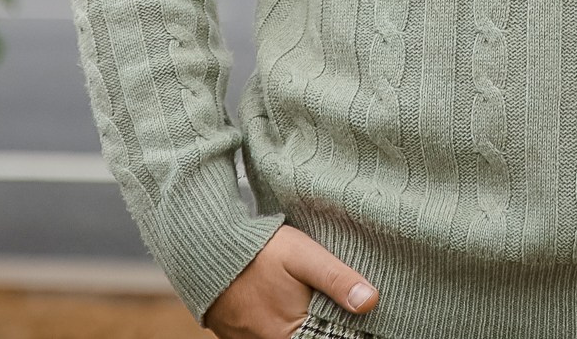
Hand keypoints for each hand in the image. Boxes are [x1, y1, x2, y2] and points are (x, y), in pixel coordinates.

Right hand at [202, 225, 377, 338]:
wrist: (205, 246)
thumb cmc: (259, 250)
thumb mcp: (304, 257)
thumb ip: (337, 280)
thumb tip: (372, 302)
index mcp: (291, 333)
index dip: (342, 330)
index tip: (356, 322)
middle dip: (320, 328)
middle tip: (318, 303)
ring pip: (286, 337)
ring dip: (299, 327)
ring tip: (300, 303)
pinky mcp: (235, 336)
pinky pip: (263, 337)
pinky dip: (277, 327)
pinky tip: (282, 308)